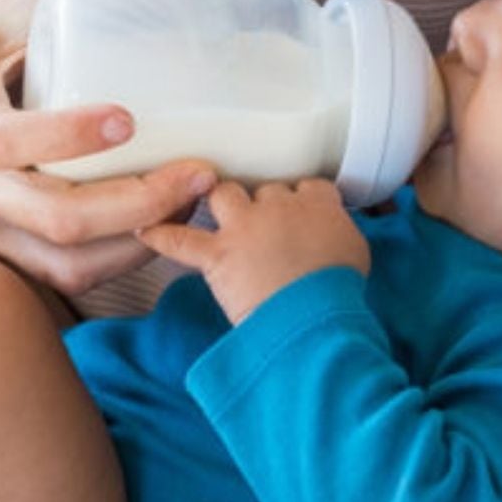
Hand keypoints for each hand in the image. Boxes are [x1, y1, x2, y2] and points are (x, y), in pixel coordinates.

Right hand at [0, 0, 217, 294]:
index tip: (129, 120)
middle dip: (139, 204)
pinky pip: (64, 272)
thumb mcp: (15, 4)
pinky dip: (121, 258)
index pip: (4, 140)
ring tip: (191, 201)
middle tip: (199, 173)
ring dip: (140, 240)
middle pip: (55, 218)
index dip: (67, 136)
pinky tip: (159, 224)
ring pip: (67, 260)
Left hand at [138, 180, 369, 322]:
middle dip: (261, 205)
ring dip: (220, 202)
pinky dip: (161, 236)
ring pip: (224, 194)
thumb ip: (339, 233)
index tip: (299, 212)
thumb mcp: (355, 252)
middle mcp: (278, 205)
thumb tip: (331, 238)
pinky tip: (146, 230)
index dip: (300, 199)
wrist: (314, 316)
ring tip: (218, 213)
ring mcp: (244, 227)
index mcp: (317, 203)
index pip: (306, 186)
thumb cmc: (338, 291)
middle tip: (263, 225)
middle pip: (264, 189)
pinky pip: (180, 240)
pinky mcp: (218, 254)